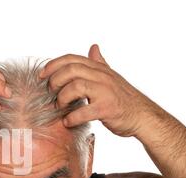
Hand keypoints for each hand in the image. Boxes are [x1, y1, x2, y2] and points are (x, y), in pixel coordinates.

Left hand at [39, 44, 161, 136]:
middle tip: (50, 92)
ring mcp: (106, 92)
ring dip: (62, 98)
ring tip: (59, 106)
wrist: (143, 116)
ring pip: (76, 86)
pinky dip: (72, 118)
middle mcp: (103, 77)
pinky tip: (68, 121)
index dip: (53, 65)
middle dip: (55, 80)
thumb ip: (100, 63)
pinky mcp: (107, 109)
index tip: (42, 75)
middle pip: (71, 70)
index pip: (72, 59)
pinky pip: (84, 111)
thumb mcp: (112, 77)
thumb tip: (93, 47)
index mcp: (100, 69)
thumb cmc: (124, 98)